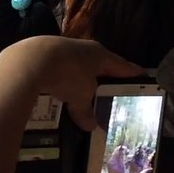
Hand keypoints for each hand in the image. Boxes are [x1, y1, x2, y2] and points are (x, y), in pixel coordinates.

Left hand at [0, 36, 145, 130]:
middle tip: (111, 86)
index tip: (143, 77)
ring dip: (79, 74)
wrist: (29, 60)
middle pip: (99, 63)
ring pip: (76, 63)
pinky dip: (59, 74)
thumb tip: (90, 126)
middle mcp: (83, 47)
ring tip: (81, 87)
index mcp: (100, 55)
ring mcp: (61, 46)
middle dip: (104, 74)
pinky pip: (56, 66)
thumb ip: (85, 110)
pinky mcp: (41, 51)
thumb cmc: (66, 75)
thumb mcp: (80, 96)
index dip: (133, 73)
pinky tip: (55, 83)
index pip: (122, 66)